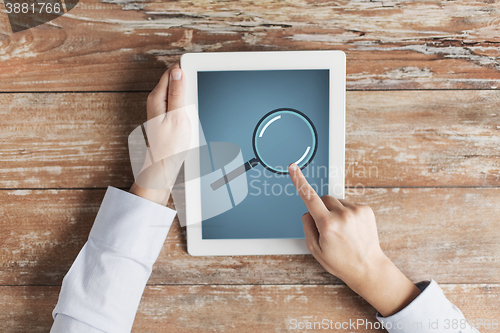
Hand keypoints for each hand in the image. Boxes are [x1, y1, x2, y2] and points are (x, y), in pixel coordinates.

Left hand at [130, 62, 189, 204]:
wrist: (163, 165)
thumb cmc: (169, 146)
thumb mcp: (177, 116)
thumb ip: (177, 92)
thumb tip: (178, 71)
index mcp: (157, 97)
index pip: (172, 71)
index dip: (187, 71)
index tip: (198, 75)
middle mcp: (156, 100)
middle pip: (175, 80)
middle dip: (188, 85)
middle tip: (193, 101)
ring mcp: (160, 107)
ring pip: (178, 92)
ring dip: (189, 97)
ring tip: (191, 112)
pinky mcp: (166, 115)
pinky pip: (178, 103)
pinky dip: (187, 107)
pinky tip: (189, 118)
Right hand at [288, 163, 420, 316]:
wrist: (368, 268)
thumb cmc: (340, 261)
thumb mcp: (315, 249)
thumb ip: (307, 226)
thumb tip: (308, 211)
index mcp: (327, 224)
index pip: (309, 198)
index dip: (299, 181)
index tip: (293, 167)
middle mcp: (342, 214)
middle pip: (323, 199)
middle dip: (321, 209)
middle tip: (326, 228)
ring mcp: (356, 211)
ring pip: (336, 202)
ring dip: (335, 211)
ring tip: (342, 231)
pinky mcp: (366, 209)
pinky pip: (348, 204)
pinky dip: (346, 213)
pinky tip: (351, 229)